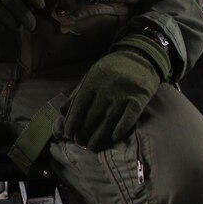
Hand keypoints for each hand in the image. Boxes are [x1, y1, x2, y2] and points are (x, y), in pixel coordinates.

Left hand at [63, 34, 170, 151]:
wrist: (140, 56)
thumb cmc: (111, 69)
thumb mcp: (92, 75)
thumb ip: (77, 93)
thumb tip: (62, 111)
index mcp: (93, 81)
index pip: (79, 105)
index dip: (72, 121)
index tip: (68, 134)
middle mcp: (107, 88)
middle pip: (93, 115)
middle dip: (84, 131)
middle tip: (79, 143)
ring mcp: (124, 93)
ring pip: (109, 120)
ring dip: (99, 136)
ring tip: (92, 147)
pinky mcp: (139, 98)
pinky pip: (129, 117)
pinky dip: (121, 128)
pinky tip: (114, 138)